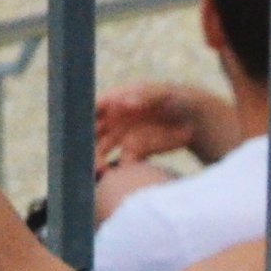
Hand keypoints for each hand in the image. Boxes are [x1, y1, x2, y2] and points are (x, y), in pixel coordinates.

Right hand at [95, 80, 237, 166]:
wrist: (193, 118)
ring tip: (98, 171)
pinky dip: (118, 170)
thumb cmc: (174, 98)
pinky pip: (122, 163)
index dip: (81, 119)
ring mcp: (123, 137)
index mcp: (115, 102)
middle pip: (91, 134)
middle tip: (84, 155)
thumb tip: (125, 102)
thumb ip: (144, 95)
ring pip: (102, 151)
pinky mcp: (136, 152)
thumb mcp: (162, 93)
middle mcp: (114, 121)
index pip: (92, 110)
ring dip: (97, 161)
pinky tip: (116, 177)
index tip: (77, 130)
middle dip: (85, 145)